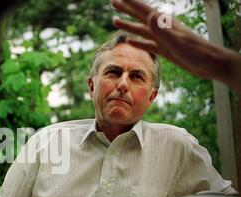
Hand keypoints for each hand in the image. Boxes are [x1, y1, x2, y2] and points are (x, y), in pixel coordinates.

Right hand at [110, 0, 237, 84]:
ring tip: (115, 22)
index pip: (143, 10)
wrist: (209, 63)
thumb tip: (149, 15)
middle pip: (140, 16)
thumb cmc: (195, 51)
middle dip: (126, 9)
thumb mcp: (176, 41)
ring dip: (128, 25)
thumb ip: (162, 29)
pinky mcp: (165, 50)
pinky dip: (137, 42)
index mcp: (164, 23)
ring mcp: (163, 39)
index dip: (130, 3)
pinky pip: (147, 45)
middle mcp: (162, 28)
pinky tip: (130, 42)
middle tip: (113, 3)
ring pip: (141, 30)